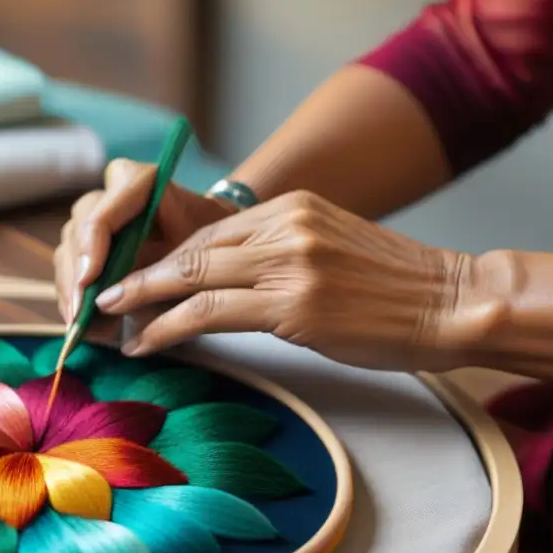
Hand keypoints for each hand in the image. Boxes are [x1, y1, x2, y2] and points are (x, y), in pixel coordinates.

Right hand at [53, 158, 234, 322]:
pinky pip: (67, 267)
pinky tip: (78, 323)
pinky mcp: (86, 241)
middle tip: (80, 312)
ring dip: (69, 289)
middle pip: (79, 229)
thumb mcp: (189, 261)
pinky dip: (71, 296)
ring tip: (79, 326)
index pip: (104, 211)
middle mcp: (109, 193)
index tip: (88, 281)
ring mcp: (94, 216)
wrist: (212, 249)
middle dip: (76, 274)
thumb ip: (153, 277)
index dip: (91, 246)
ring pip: (67, 249)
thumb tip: (108, 306)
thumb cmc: (207, 251)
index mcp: (139, 181)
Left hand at [93, 190, 480, 371]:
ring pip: (190, 277)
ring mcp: (288, 262)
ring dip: (142, 301)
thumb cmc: (391, 288)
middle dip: (138, 275)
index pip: (207, 232)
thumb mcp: (329, 249)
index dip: (163, 258)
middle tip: (101, 296)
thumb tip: (224, 281)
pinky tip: (146, 343)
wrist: (451, 303)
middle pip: (189, 249)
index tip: (133, 279)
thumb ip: (277, 254)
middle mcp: (283, 226)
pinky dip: (168, 328)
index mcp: (290, 209)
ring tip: (110, 321)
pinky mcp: (292, 303)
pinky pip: (209, 312)